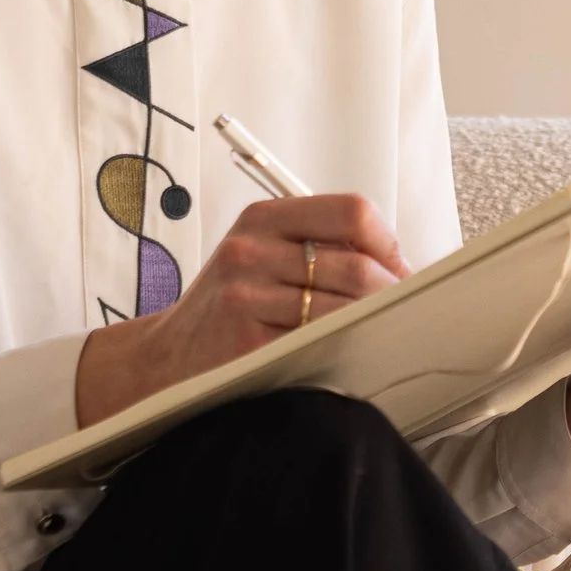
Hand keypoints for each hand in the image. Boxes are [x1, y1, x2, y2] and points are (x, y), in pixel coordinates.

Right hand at [75, 193, 407, 427]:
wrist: (165, 359)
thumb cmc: (228, 310)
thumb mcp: (260, 257)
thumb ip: (318, 248)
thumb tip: (401, 266)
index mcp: (262, 218)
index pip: (351, 212)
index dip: (388, 243)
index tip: (400, 270)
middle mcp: (250, 249)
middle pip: (356, 266)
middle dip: (392, 295)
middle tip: (406, 315)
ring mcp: (245, 296)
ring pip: (343, 308)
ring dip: (375, 326)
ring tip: (385, 336)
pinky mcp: (246, 341)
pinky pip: (318, 343)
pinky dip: (346, 350)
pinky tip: (351, 356)